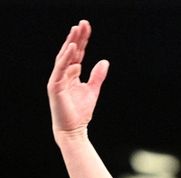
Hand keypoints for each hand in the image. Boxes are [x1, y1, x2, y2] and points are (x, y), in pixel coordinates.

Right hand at [47, 20, 109, 143]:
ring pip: (64, 58)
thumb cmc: (81, 112)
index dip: (82, 40)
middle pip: (70, 52)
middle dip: (76, 37)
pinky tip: (73, 49)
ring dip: (70, 44)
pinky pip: (60, 69)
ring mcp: (57, 79)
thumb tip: (104, 61)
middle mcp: (62, 74)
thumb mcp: (93, 90)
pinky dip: (66, 59)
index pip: (77, 53)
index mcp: (71, 74)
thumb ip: (97, 76)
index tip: (87, 27)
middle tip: (82, 23)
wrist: (73, 130)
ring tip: (76, 32)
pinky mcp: (55, 87)